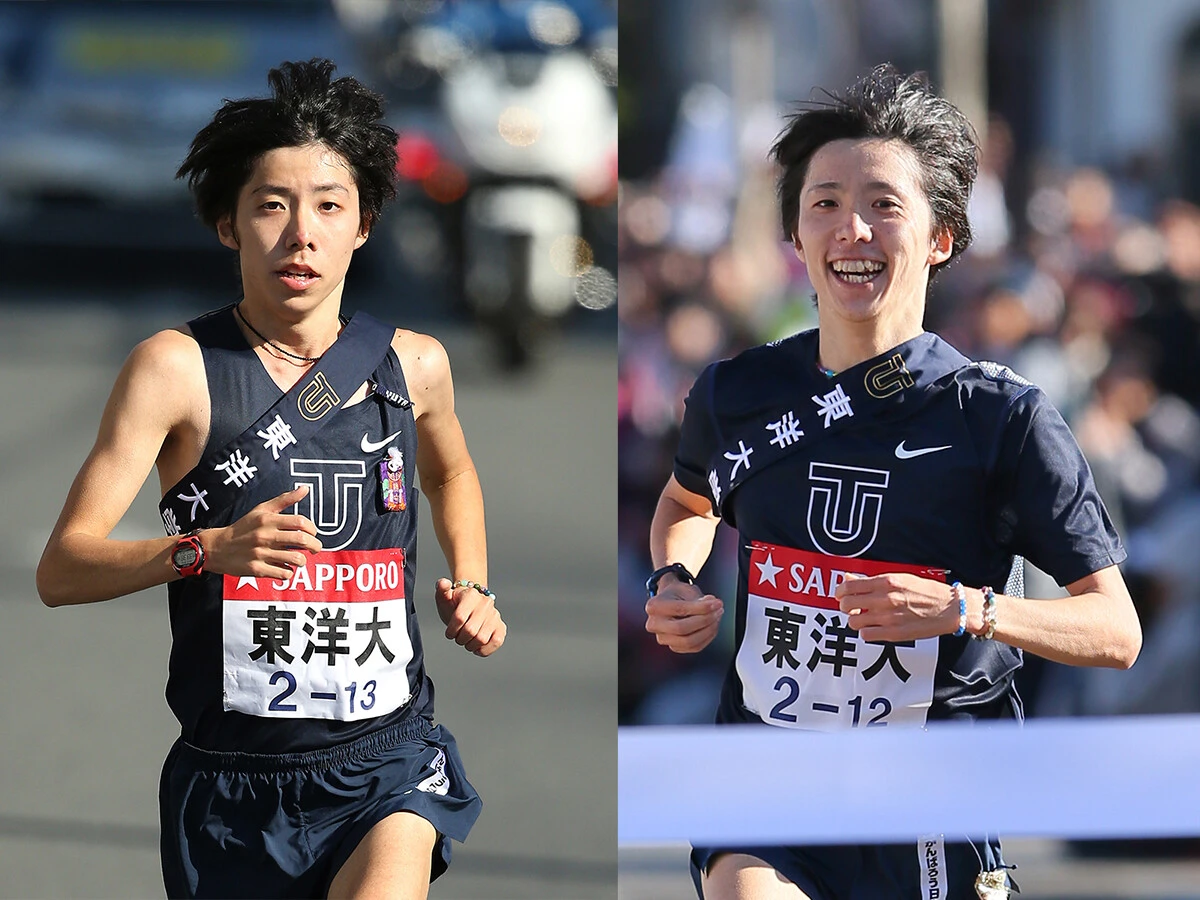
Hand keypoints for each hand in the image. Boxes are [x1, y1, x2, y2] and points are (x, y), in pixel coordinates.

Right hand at [202, 485, 321, 578]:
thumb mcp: (262, 510)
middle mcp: (265, 536)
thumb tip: (305, 489)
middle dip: (315, 546)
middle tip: (315, 548)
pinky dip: (288, 572)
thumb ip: (285, 500)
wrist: (216, 547)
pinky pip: (283, 573)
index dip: (312, 528)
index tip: (313, 534)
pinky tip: (285, 568)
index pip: (300, 522)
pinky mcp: (256, 569)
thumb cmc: (243, 528)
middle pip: (302, 540)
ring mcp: (260, 553)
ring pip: (295, 559)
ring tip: (299, 559)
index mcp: (267, 520)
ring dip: (302, 560)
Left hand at [435, 578, 505, 656]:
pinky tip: (477, 647)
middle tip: (458, 637)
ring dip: (470, 645)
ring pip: (481, 639)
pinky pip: (496, 642)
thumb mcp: (445, 597)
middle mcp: (486, 603)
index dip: (451, 630)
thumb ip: (441, 588)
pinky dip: (484, 650)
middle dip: (460, 639)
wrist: (471, 606)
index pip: (459, 617)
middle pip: (470, 631)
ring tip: (467, 641)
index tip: (449, 633)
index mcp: (471, 595)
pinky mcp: (501, 628)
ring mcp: (495, 616)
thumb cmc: (455, 604)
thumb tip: (443, 582)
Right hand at [645, 577, 723, 652]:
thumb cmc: (677, 594)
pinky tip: (712, 627)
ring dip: (708, 630)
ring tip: (716, 618)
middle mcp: (654, 624)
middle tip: (718, 610)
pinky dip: (707, 638)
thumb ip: (698, 598)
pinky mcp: (674, 646)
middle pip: (682, 628)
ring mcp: (662, 638)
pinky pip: (694, 648)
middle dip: (705, 620)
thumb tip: (712, 604)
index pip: (680, 610)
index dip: (701, 608)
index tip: (717, 603)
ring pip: (689, 642)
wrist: (670, 601)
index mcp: (653, 606)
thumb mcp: (686, 589)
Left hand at [834, 572, 955, 641]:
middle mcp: (885, 599)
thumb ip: (873, 580)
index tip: (841, 594)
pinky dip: (866, 632)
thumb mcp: (899, 578)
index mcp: (886, 582)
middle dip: (845, 606)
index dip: (840, 591)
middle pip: (847, 604)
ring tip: (864, 618)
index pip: (849, 586)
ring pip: (853, 621)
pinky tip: (874, 627)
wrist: (950, 608)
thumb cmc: (926, 591)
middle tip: (852, 606)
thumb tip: (849, 579)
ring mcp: (889, 617)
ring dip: (855, 620)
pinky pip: (866, 635)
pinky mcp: (894, 634)